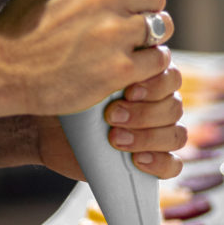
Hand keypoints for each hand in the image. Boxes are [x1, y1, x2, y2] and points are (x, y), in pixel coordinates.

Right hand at [0, 0, 173, 115]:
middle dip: (143, 12)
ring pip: (162, 27)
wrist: (1, 68)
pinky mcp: (119, 67)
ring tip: (131, 48)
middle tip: (126, 29)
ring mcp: (114, 32)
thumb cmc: (22, 25)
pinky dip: (148, 65)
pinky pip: (157, 60)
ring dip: (149, 39)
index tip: (122, 5)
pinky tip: (132, 68)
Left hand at [34, 64, 186, 180]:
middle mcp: (157, 104)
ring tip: (115, 139)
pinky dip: (159, 163)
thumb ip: (111, 72)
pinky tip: (137, 160)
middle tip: (111, 116)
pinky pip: (173, 165)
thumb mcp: (86, 81)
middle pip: (174, 107)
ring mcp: (156, 133)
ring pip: (176, 135)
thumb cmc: (66, 98)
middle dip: (143, 114)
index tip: (128, 92)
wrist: (47, 129)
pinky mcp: (151, 161)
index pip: (171, 78)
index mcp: (148, 78)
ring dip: (148, 137)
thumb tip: (130, 58)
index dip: (155, 86)